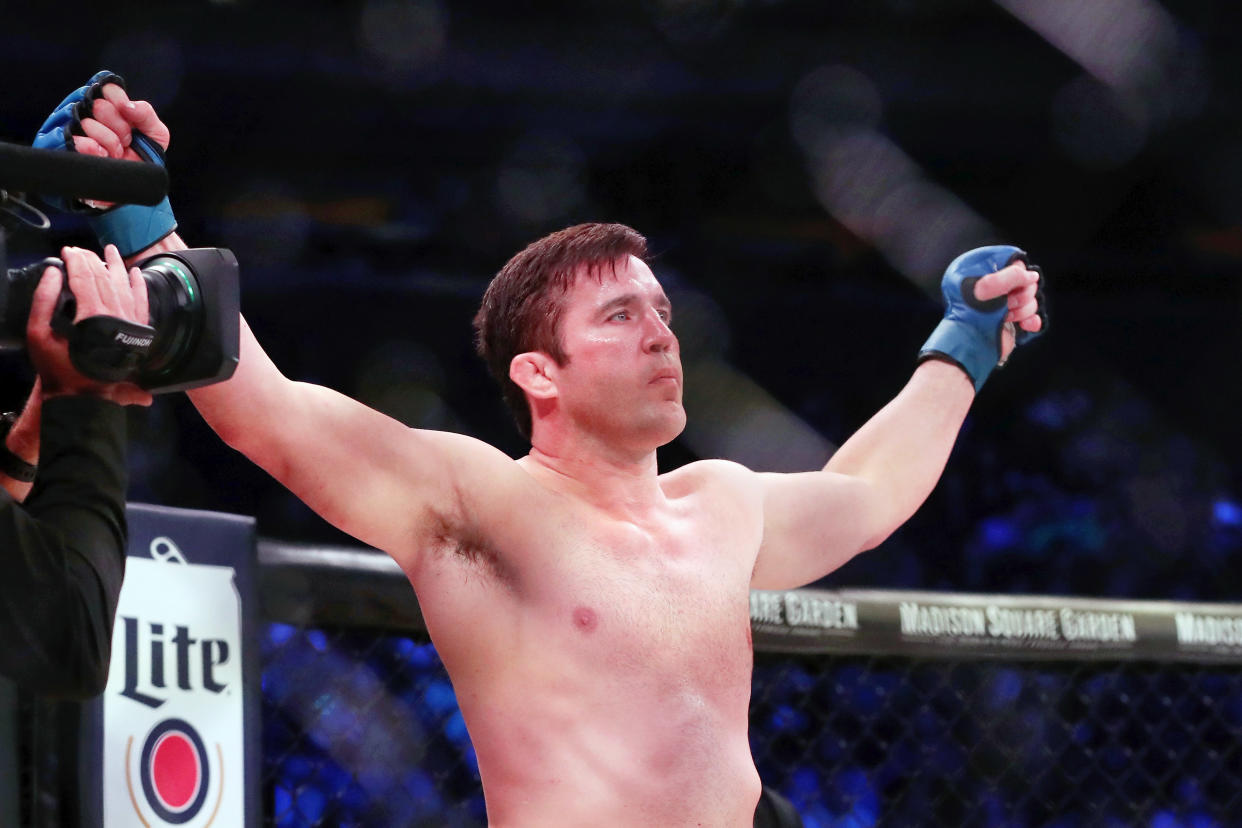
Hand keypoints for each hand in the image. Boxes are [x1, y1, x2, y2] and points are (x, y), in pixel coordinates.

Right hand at [27, 245, 152, 405]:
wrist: (81, 396)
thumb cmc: (56, 366)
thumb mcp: (39, 334)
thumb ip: (44, 301)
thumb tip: (54, 273)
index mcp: (93, 316)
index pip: (86, 277)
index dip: (75, 261)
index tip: (67, 251)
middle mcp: (117, 316)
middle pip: (105, 279)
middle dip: (92, 261)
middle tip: (81, 251)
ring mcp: (131, 323)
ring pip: (125, 286)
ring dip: (117, 266)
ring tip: (110, 250)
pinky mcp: (138, 331)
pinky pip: (142, 303)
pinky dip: (139, 286)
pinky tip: (135, 273)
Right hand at [67, 80, 170, 207]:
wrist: (130, 188)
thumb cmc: (140, 157)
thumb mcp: (155, 135)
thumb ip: (146, 114)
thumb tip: (127, 105)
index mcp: (106, 104)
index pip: (108, 88)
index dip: (121, 104)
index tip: (131, 124)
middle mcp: (85, 112)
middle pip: (100, 106)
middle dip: (120, 128)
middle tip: (124, 143)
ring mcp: (70, 129)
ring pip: (88, 123)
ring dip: (109, 142)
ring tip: (113, 154)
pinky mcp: (60, 147)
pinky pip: (75, 141)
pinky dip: (93, 149)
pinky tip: (103, 156)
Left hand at [918, 245, 1048, 391]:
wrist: (969, 345)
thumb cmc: (972, 313)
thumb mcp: (988, 287)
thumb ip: (1012, 275)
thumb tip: (1032, 276)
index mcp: (983, 274)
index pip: (1013, 263)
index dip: (1017, 272)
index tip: (1012, 283)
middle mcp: (995, 289)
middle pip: (1026, 282)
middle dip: (1021, 295)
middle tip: (1006, 304)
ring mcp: (1004, 306)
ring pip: (1031, 300)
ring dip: (1023, 310)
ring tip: (1007, 317)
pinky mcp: (1012, 322)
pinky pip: (1032, 317)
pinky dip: (1031, 322)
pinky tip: (1024, 326)